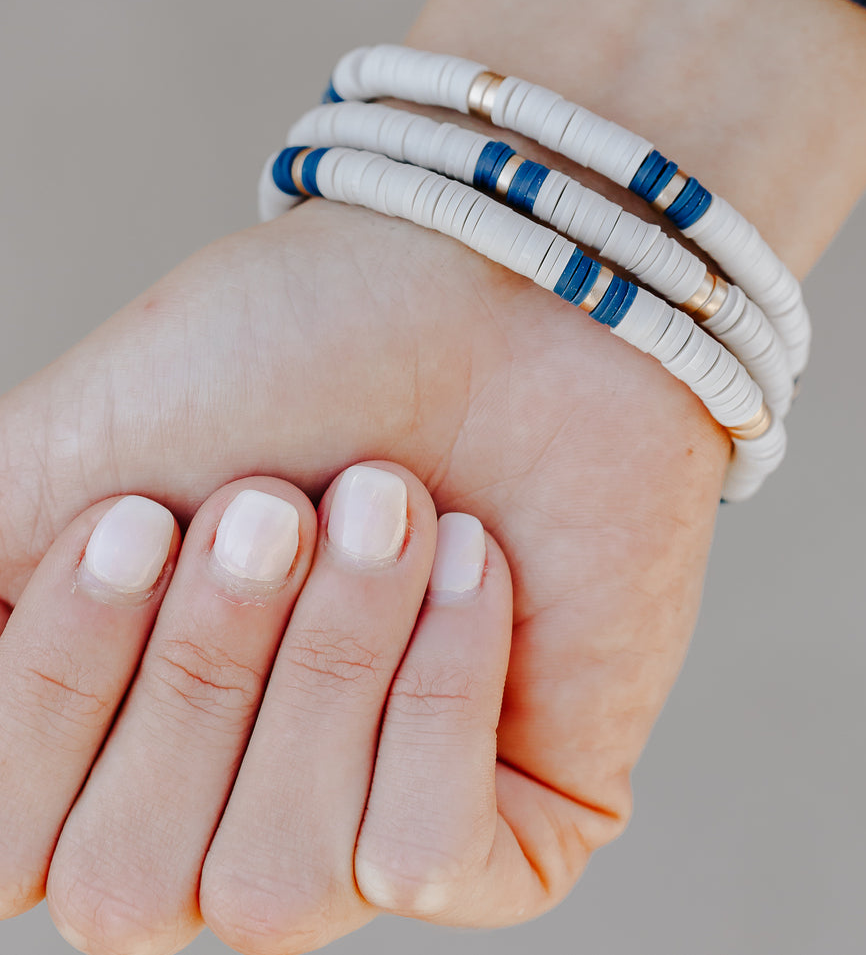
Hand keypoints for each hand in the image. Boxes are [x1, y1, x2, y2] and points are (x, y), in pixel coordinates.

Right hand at [0, 189, 725, 951]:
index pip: (7, 845)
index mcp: (105, 734)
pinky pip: (423, 857)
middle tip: (278, 501)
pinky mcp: (504, 834)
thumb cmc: (294, 352)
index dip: (60, 690)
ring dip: (332, 654)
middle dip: (208, 659)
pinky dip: (440, 687)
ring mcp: (359, 833)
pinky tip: (473, 562)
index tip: (136, 519)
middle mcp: (218, 813)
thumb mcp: (78, 450)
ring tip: (390, 501)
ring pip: (275, 885)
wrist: (502, 290)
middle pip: (126, 887)